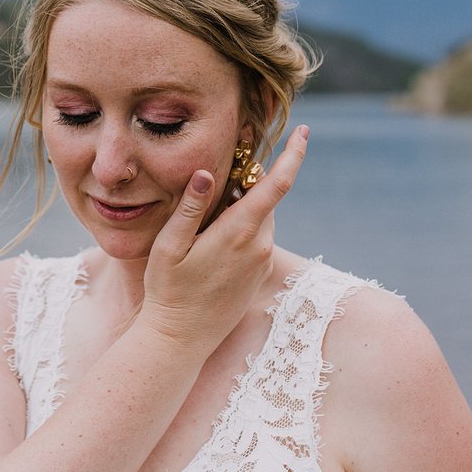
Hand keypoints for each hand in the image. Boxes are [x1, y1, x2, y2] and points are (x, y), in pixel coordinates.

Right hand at [139, 125, 309, 354]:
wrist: (180, 339)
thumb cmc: (168, 291)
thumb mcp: (169, 245)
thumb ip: (191, 208)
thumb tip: (208, 173)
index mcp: (240, 232)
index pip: (277, 184)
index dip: (293, 155)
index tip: (303, 131)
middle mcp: (259, 245)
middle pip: (264, 197)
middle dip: (248, 180)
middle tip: (218, 176)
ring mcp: (261, 261)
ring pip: (260, 217)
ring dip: (242, 206)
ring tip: (205, 219)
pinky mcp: (258, 274)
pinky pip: (256, 237)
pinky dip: (241, 226)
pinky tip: (211, 242)